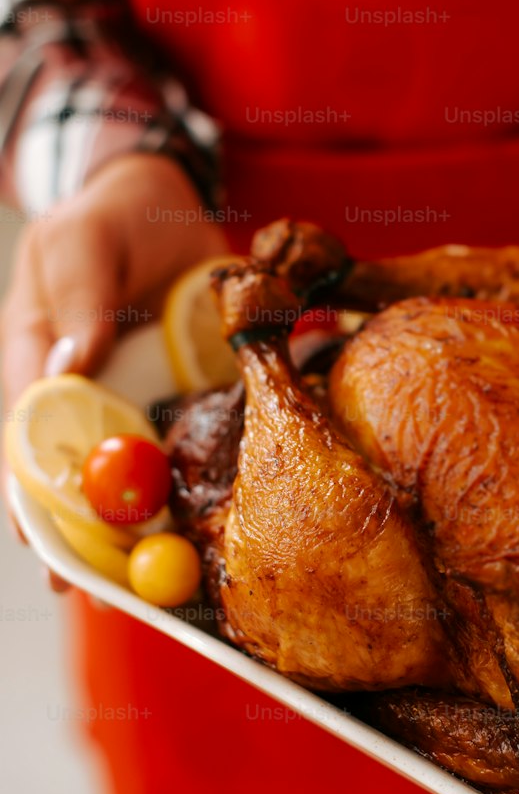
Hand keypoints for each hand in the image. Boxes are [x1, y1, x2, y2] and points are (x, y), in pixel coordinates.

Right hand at [1, 153, 229, 580]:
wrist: (165, 200)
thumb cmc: (105, 220)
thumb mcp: (80, 245)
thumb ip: (78, 301)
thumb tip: (68, 366)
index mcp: (38, 362)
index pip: (28, 443)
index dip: (32, 498)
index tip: (44, 550)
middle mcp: (86, 393)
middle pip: (79, 475)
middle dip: (89, 536)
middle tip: (106, 593)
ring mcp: (136, 397)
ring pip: (136, 471)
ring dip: (145, 524)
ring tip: (163, 583)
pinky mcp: (182, 390)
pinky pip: (192, 440)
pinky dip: (198, 478)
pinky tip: (216, 518)